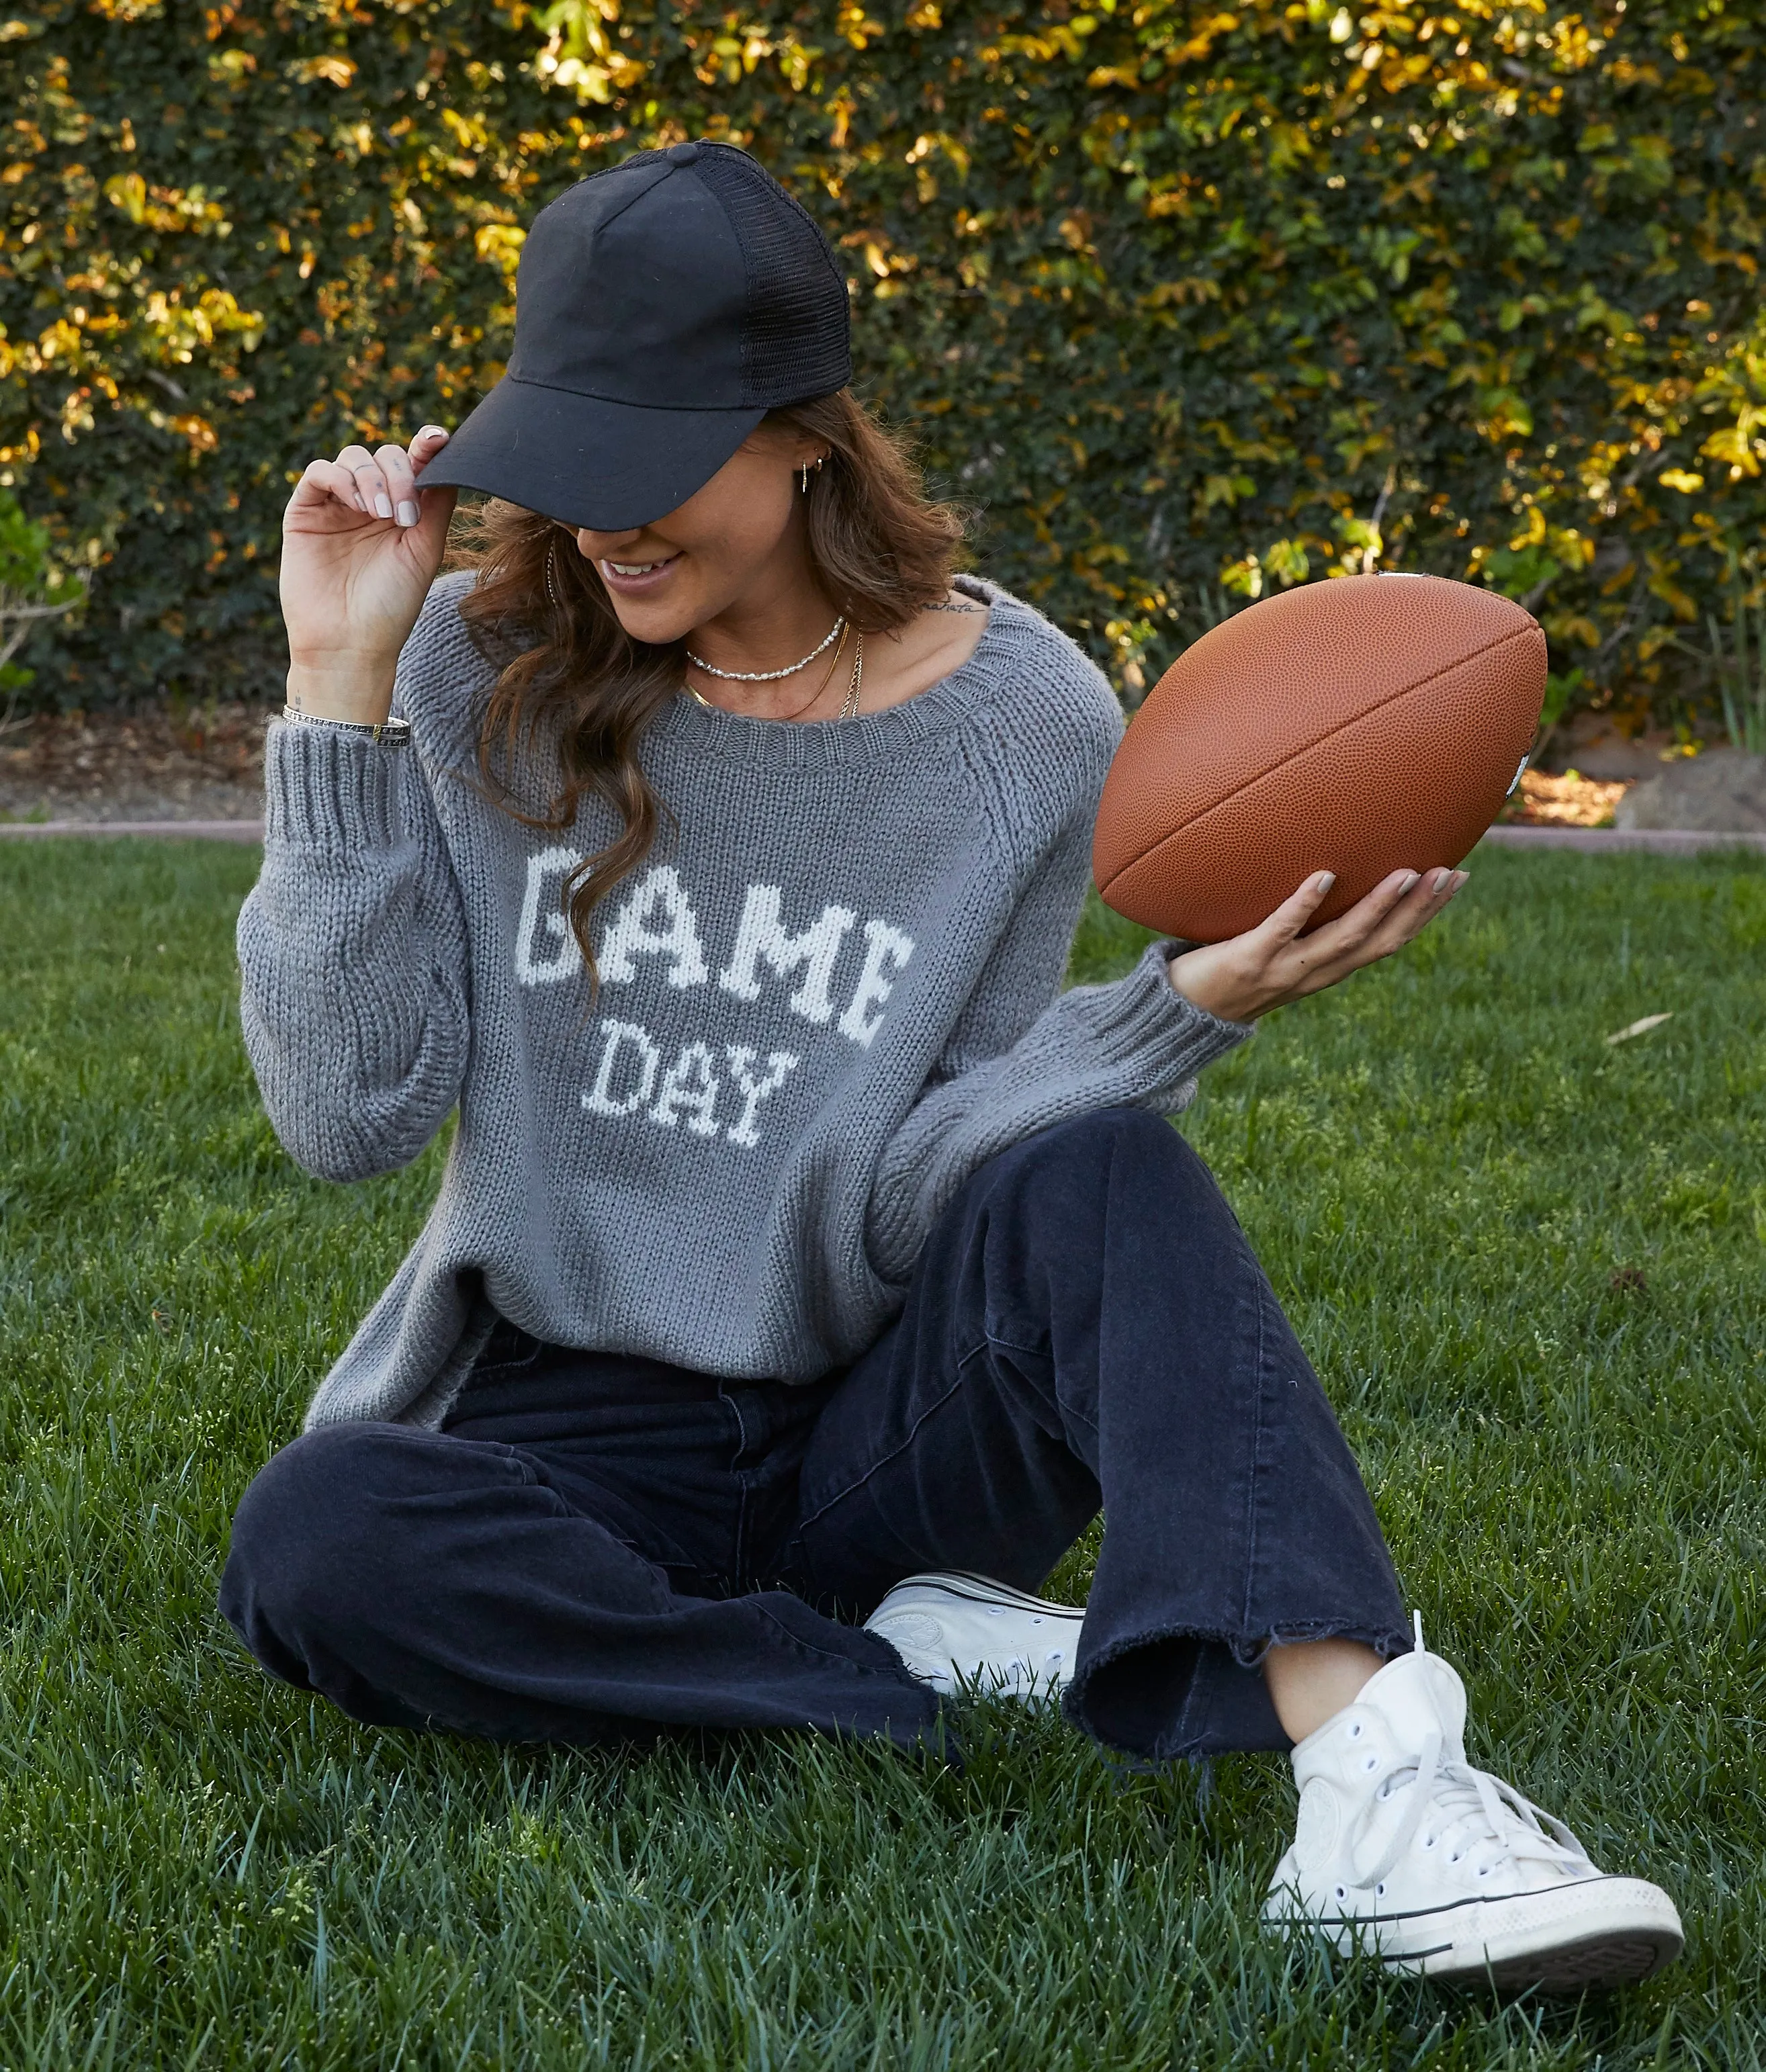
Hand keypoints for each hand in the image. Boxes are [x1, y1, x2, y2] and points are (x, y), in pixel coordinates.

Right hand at [279, 426, 457, 721]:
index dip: (426, 446)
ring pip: (353, 457)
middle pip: (385, 456)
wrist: (350, 643)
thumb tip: (448, 457)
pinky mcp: (305, 511)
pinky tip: (358, 504)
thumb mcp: (424, 550)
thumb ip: (436, 505)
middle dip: (399, 474)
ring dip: (372, 477)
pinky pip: (320, 473)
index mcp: (402, 511)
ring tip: (382, 515)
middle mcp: (371, 503)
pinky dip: (341, 478)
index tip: (439, 439)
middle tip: (404, 514)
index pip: (414, 465)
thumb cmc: (391, 604)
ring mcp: (337, 505)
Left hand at [1166, 866, 1467, 1023]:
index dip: (1424, 914)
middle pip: (1379, 942)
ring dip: (1377, 906)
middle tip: (1449, 872)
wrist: (1179, 1015)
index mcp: (1324, 970)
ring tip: (1405, 872)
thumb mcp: (1273, 947)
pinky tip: (1324, 875)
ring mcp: (1282, 970)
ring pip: (1342, 940)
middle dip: (1418, 909)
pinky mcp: (1248, 961)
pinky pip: (1280, 929)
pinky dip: (1303, 904)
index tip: (1456, 878)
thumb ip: (1300, 919)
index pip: (1387, 941)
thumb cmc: (1224, 973)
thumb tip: (1324, 868)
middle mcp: (1312, 974)